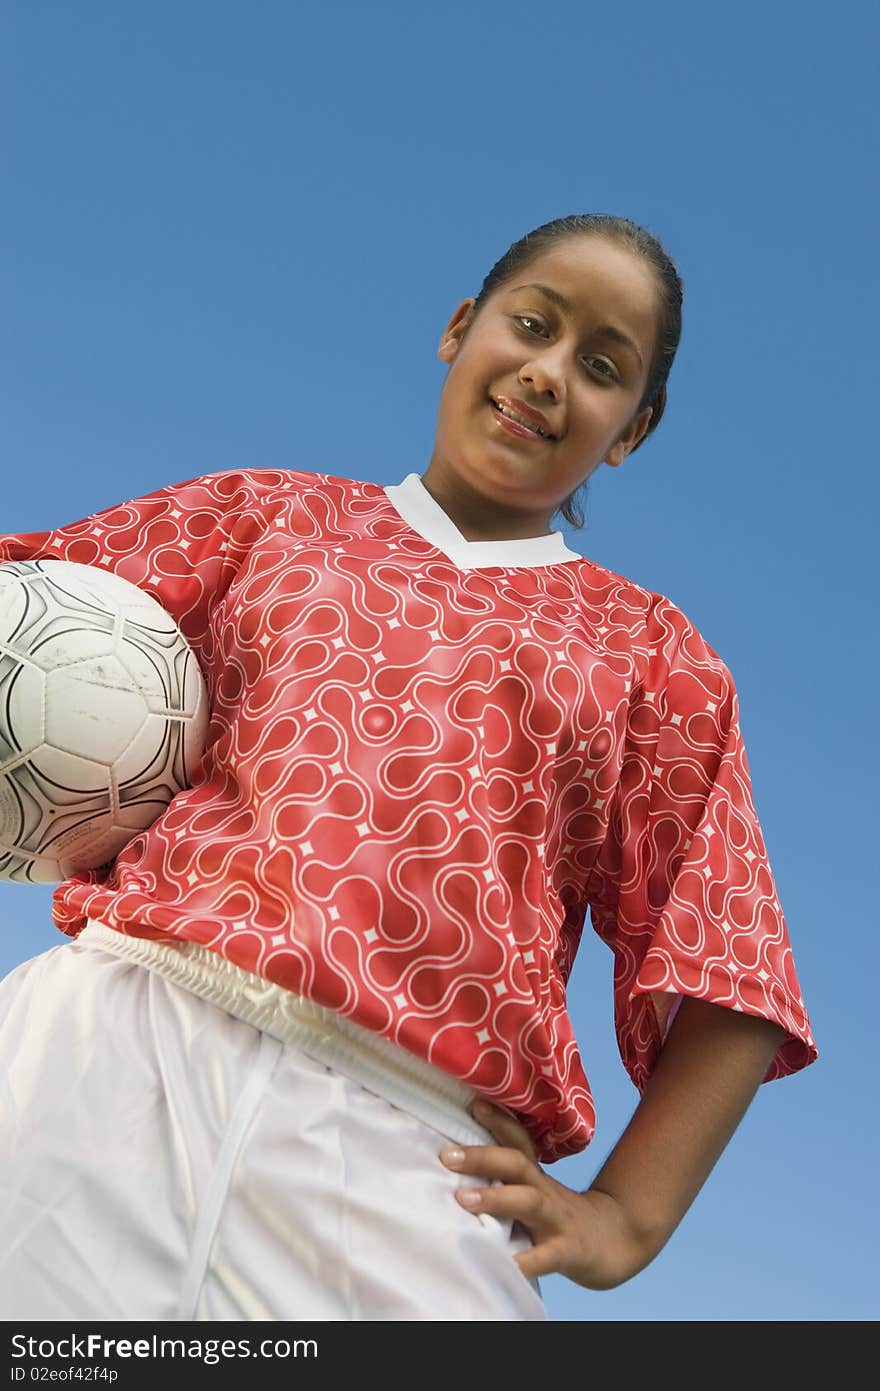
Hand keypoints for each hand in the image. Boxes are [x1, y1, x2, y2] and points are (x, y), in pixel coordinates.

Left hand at [438, 1098, 650, 1290]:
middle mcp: (545, 1191)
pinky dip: (523, 1261)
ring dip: (496, 1197)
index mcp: (535, 1176)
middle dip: (482, 1156)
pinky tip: (502, 1264)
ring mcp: (557, 1220)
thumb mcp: (535, 1192)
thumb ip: (505, 1180)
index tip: (473, 1104)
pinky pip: (543, 1256)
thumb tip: (453, 1166)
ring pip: (528, 1202)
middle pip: (517, 1163)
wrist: (614, 1244)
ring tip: (463, 1199)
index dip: (498, 1120)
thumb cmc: (558, 1217)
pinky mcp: (566, 1251)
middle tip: (446, 1156)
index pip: (517, 1140)